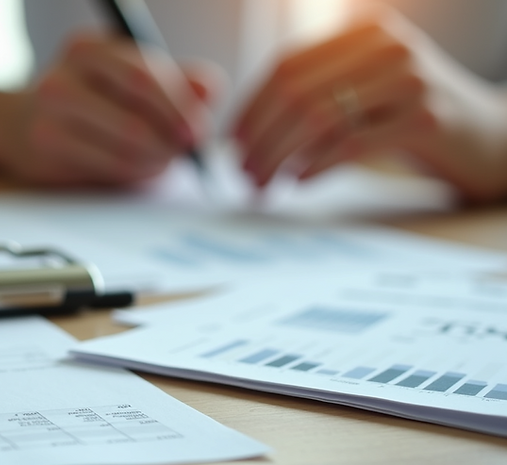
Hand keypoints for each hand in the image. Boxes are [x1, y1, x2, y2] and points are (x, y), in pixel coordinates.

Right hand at [0, 32, 218, 189]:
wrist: (16, 124)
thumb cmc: (85, 100)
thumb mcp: (128, 77)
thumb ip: (177, 78)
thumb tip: (211, 91)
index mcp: (88, 49)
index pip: (144, 76)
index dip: (179, 105)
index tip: (199, 127)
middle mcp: (64, 77)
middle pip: (135, 115)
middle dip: (172, 137)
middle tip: (188, 149)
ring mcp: (50, 116)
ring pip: (126, 147)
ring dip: (158, 160)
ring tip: (165, 161)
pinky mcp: (46, 149)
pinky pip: (108, 168)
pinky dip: (136, 172)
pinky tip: (140, 168)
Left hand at [233, 9, 506, 202]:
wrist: (491, 139)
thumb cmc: (413, 120)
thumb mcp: (364, 91)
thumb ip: (317, 93)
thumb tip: (246, 129)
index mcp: (363, 32)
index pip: (286, 65)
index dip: (251, 107)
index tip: (231, 143)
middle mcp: (386, 45)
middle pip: (296, 91)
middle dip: (260, 137)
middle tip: (241, 173)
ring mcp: (410, 78)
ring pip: (318, 118)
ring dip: (279, 158)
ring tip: (262, 184)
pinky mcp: (426, 117)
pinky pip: (350, 143)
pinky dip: (314, 166)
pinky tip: (299, 182)